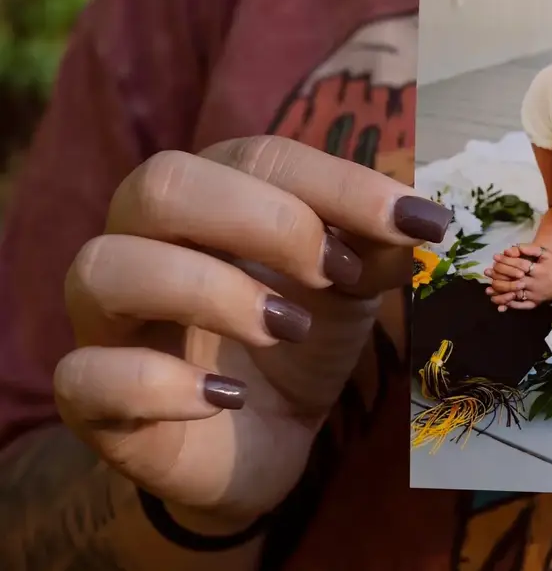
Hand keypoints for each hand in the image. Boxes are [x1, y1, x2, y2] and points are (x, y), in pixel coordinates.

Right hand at [54, 136, 450, 527]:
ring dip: (210, 292)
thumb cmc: (299, 342)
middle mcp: (143, 240)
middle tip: (331, 272)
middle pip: (163, 184)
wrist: (263, 443)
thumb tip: (417, 224)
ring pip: (107, 268)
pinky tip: (225, 398)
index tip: (414, 223)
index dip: (339, 185)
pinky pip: (85, 373)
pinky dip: (160, 384)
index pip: (259, 157)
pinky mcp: (91, 397)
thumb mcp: (350, 290)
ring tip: (286, 327)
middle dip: (263, 220)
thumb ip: (375, 250)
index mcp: (210, 195)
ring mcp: (108, 318)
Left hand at [484, 244, 551, 310]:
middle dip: (499, 277)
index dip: (506, 261)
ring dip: (500, 293)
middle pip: (513, 281)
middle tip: (487, 273)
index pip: (518, 265)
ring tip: (488, 290)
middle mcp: (535, 284)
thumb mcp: (545, 253)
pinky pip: (521, 306)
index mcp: (538, 270)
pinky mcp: (536, 303)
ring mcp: (535, 295)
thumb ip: (530, 249)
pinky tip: (500, 304)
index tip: (495, 257)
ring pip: (515, 295)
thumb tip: (513, 248)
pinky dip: (510, 305)